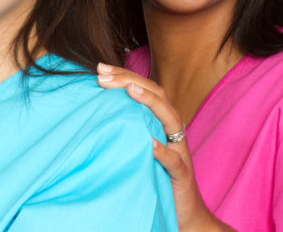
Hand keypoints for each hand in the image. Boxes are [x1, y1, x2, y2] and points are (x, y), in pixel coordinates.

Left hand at [96, 64, 234, 231]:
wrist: (186, 213)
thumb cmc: (158, 178)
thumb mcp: (140, 149)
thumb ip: (128, 129)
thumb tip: (97, 111)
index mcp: (163, 123)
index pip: (147, 90)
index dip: (125, 76)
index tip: (100, 68)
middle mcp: (174, 132)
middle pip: (158, 96)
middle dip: (131, 81)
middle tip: (102, 74)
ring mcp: (180, 152)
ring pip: (172, 120)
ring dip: (150, 103)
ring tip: (129, 91)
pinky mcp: (182, 175)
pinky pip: (174, 161)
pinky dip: (163, 151)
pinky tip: (149, 142)